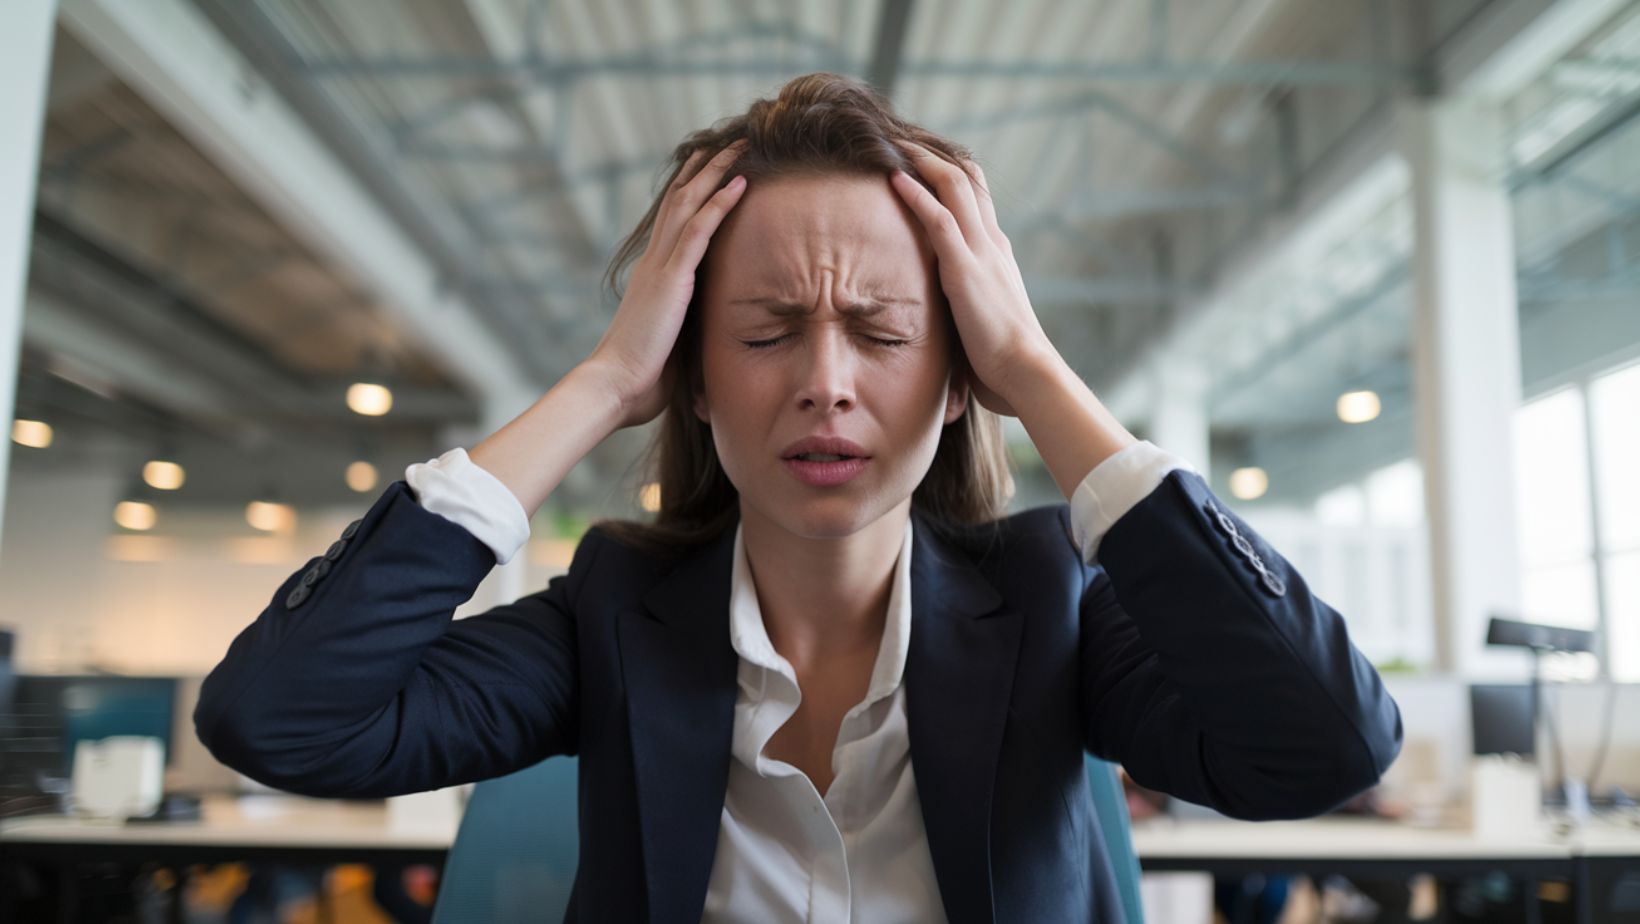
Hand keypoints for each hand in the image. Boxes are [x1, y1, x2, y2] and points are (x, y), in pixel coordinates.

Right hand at [587, 140, 748, 427]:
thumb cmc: (640, 379)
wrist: (615, 386)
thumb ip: (684, 328)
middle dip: (703, 170)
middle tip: (724, 144)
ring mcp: (660, 268)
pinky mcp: (671, 279)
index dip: (689, 193)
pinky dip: (720, 203)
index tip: (707, 171)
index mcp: (651, 277)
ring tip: (738, 147)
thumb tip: (705, 334)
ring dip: (715, 173)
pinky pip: (699, 231)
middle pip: (678, 201)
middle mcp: (653, 263)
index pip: (671, 223)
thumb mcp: (668, 344)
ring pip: (689, 204)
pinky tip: (739, 183)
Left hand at [888, 141, 1057, 416]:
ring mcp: (981, 252)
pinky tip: (894, 178)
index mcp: (996, 253)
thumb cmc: (1003, 360)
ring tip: (894, 142)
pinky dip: (916, 195)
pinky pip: (939, 220)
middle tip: (903, 137)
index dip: (949, 171)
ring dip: (922, 161)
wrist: (1026, 373)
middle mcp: (992, 243)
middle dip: (934, 154)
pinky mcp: (966, 270)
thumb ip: (966, 301)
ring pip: (955, 187)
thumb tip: (946, 309)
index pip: (976, 196)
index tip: (922, 157)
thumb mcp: (981, 318)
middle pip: (967, 179)